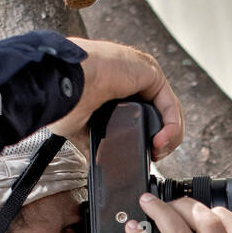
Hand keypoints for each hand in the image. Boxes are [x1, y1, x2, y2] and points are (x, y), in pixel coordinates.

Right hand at [47, 37, 183, 160]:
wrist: (60, 84)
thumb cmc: (61, 96)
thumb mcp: (80, 126)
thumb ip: (94, 140)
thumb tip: (96, 160)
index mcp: (116, 88)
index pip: (146, 116)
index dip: (150, 139)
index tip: (145, 156)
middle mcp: (132, 79)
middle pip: (163, 114)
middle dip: (164, 141)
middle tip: (153, 156)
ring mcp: (142, 74)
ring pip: (171, 111)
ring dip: (169, 138)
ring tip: (156, 152)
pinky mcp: (150, 73)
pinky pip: (170, 105)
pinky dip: (171, 128)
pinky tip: (159, 142)